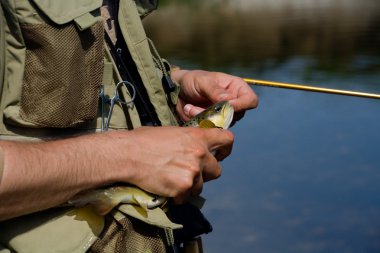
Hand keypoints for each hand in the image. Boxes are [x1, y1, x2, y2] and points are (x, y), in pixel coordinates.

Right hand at [111, 126, 233, 202]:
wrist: (128, 155)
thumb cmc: (144, 140)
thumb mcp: (171, 132)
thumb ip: (188, 140)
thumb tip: (192, 146)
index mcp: (197, 137)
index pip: (227, 139)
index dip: (225, 149)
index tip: (219, 155)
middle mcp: (199, 154)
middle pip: (217, 170)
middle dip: (205, 173)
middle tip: (190, 172)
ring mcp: (193, 172)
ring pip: (201, 186)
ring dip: (190, 186)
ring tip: (172, 180)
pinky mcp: (183, 188)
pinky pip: (186, 197)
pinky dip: (177, 196)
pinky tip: (166, 188)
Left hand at [171, 70, 257, 121]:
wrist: (176, 91)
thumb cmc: (192, 80)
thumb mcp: (202, 81)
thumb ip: (215, 91)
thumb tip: (229, 100)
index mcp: (236, 88)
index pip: (251, 101)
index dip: (241, 106)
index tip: (225, 106)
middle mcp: (234, 102)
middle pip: (236, 116)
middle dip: (216, 113)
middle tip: (196, 107)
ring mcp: (224, 115)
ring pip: (222, 124)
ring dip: (205, 118)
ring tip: (190, 108)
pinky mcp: (213, 123)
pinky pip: (211, 129)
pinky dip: (199, 122)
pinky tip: (189, 112)